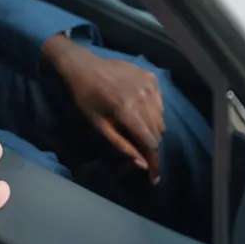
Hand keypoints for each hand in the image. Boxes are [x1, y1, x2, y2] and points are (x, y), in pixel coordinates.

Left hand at [43, 35, 164, 182]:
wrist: (83, 66)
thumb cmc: (86, 97)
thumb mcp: (98, 124)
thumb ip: (121, 145)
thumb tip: (141, 164)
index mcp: (127, 110)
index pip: (150, 143)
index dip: (154, 163)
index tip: (154, 178)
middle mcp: (143, 97)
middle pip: (157, 132)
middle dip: (151, 147)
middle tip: (141, 154)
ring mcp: (149, 86)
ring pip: (161, 119)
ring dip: (152, 130)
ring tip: (136, 129)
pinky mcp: (151, 78)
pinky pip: (159, 104)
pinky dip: (153, 113)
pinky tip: (138, 111)